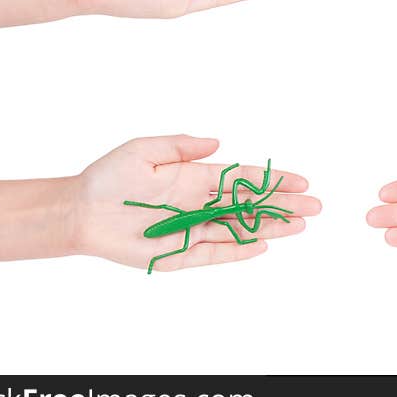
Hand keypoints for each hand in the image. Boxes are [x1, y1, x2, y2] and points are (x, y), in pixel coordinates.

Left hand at [72, 135, 320, 271]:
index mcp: (195, 177)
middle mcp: (200, 202)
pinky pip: (214, 252)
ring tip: (301, 226)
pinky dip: (238, 250)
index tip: (301, 180)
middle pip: (251, 205)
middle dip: (284, 205)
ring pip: (241, 228)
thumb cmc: (110, 177)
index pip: (244, 178)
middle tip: (316, 206)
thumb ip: (181, 146)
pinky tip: (263, 245)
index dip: (273, 179)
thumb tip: (218, 143)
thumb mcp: (144, 149)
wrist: (80, 211)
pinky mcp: (178, 253)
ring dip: (271, 227)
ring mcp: (192, 228)